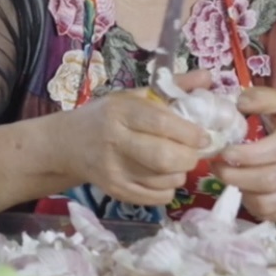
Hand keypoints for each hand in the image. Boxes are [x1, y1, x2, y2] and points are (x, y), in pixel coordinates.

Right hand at [64, 73, 212, 205]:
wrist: (68, 144)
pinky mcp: (116, 191)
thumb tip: (207, 77)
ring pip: (165, 180)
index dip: (189, 132)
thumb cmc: (106, 116)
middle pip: (164, 158)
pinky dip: (169, 188)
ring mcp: (114, 170)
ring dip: (180, 172)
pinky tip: (162, 176)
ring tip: (175, 162)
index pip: (161, 124)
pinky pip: (158, 198)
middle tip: (193, 152)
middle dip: (189, 157)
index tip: (203, 135)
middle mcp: (114, 141)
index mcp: (119, 112)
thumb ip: (172, 87)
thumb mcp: (133, 96)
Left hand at [214, 86, 275, 223]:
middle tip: (217, 167)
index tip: (224, 152)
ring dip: (242, 192)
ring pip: (268, 202)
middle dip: (234, 176)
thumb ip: (263, 98)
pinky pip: (273, 215)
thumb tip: (239, 103)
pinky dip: (255, 206)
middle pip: (268, 180)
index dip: (246, 154)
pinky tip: (249, 191)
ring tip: (233, 179)